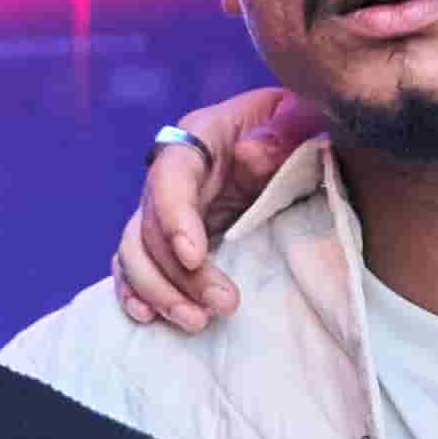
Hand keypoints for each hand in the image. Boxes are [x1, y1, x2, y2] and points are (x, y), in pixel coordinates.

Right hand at [109, 89, 319, 332]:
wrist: (295, 141)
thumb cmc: (298, 125)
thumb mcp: (301, 116)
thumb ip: (282, 131)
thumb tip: (250, 155)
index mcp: (200, 137)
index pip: (169, 177)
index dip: (174, 219)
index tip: (195, 257)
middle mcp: (172, 174)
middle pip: (150, 226)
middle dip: (179, 274)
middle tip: (223, 305)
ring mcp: (165, 208)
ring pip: (136, 251)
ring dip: (158, 291)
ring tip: (196, 322)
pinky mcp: (169, 237)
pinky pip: (136, 264)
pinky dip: (136, 291)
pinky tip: (149, 318)